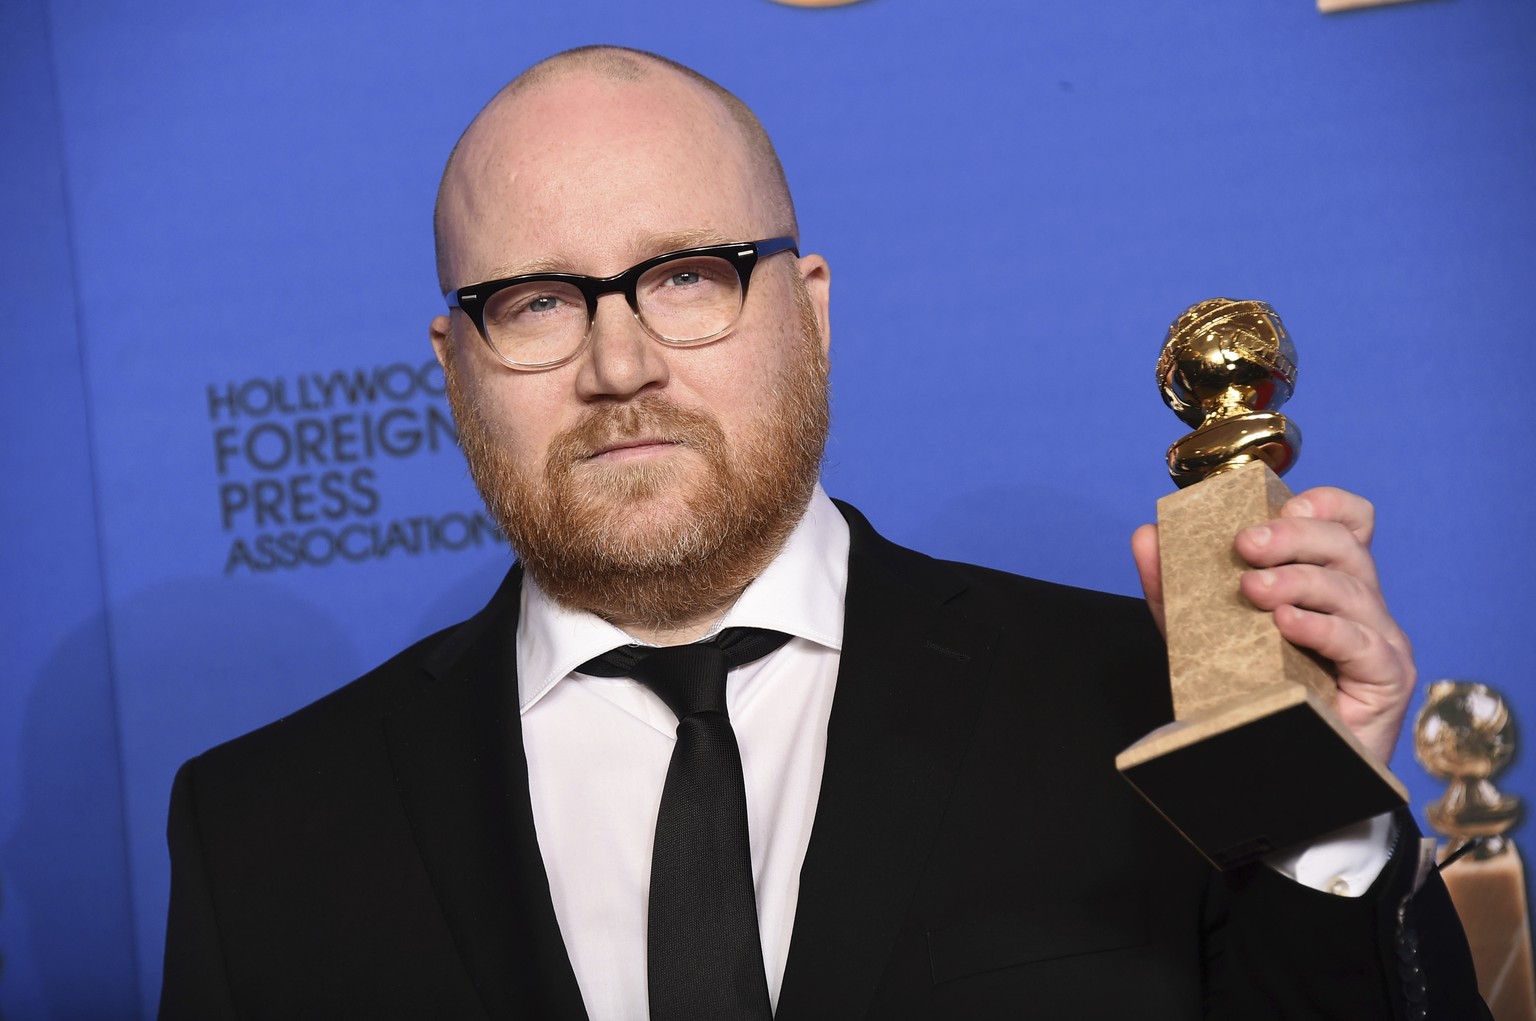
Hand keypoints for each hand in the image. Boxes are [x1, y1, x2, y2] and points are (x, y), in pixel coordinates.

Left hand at [1131, 487, 1415, 764]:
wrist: (1275, 773)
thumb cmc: (1250, 695)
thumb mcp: (1203, 633)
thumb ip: (1174, 587)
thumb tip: (1146, 536)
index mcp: (1327, 581)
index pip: (1348, 521)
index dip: (1321, 503)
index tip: (1278, 504)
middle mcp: (1361, 603)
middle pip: (1345, 544)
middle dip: (1293, 535)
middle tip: (1245, 545)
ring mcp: (1380, 639)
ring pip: (1351, 589)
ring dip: (1298, 580)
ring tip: (1253, 590)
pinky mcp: (1386, 679)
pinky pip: (1361, 642)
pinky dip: (1322, 627)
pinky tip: (1287, 625)